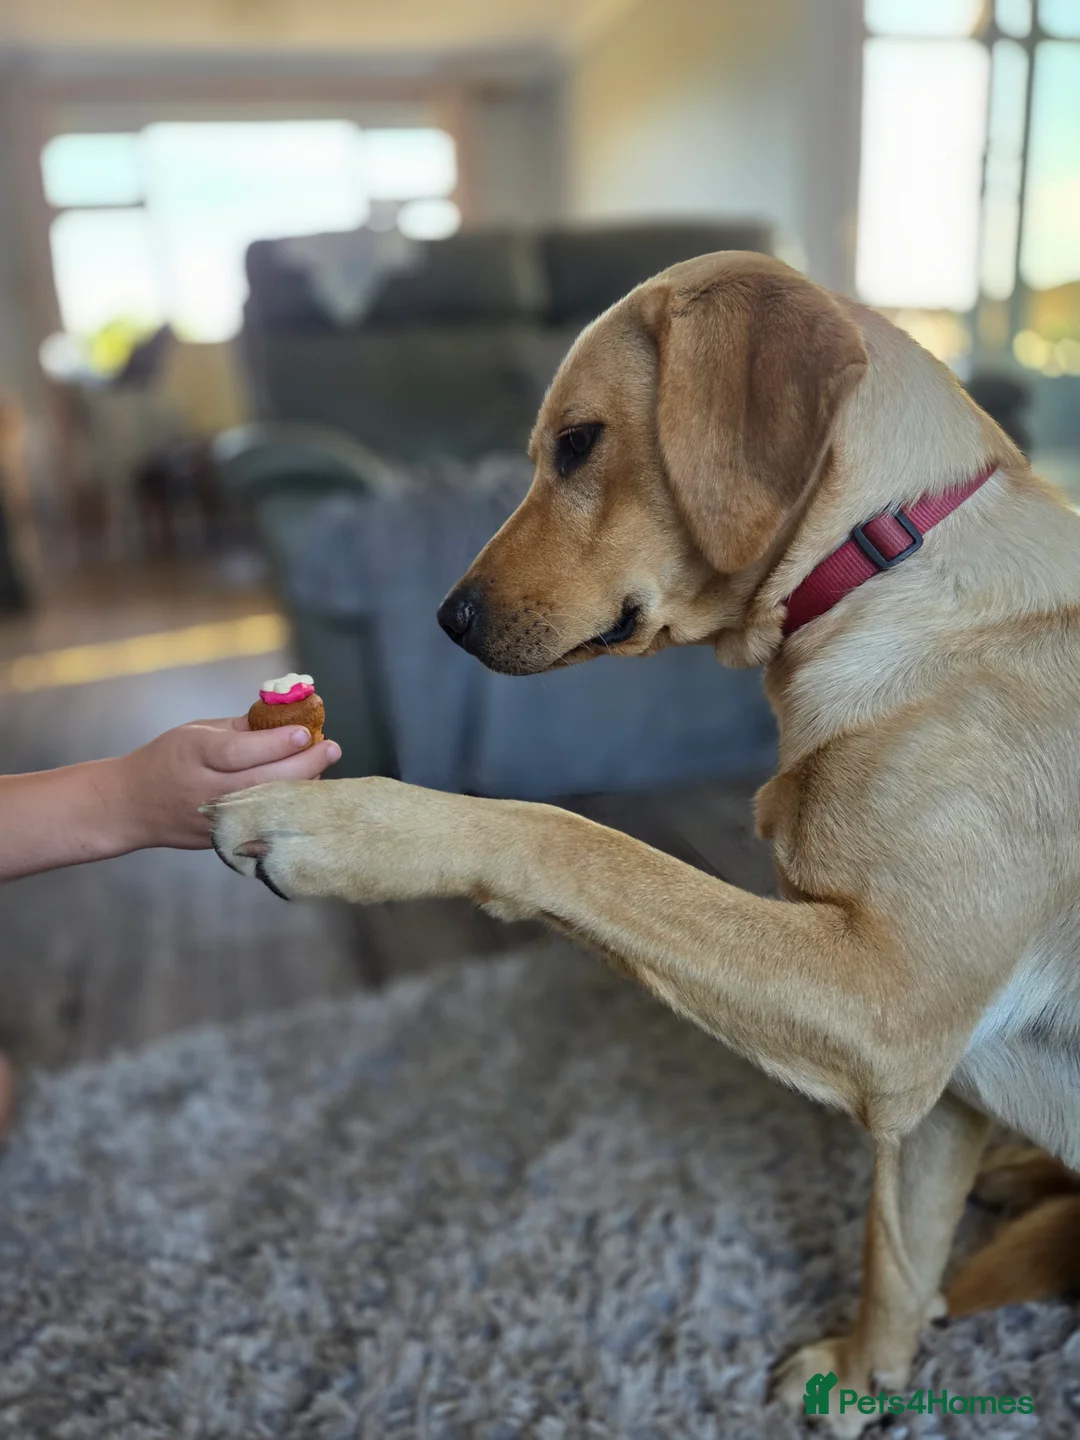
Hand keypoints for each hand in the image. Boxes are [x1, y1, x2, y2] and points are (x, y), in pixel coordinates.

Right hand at [115, 717, 340, 850]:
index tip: (306, 733)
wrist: (132, 806)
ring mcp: (216, 819)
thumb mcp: (196, 731)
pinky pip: (266, 821)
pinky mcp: (225, 838)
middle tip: (331, 747)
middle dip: (304, 764)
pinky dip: (289, 805)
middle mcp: (205, 790)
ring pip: (270, 804)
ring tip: (322, 764)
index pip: (240, 751)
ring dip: (303, 784)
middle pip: (263, 781)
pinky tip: (306, 790)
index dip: (276, 743)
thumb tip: (288, 718)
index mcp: (194, 755)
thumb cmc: (169, 759)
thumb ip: (242, 728)